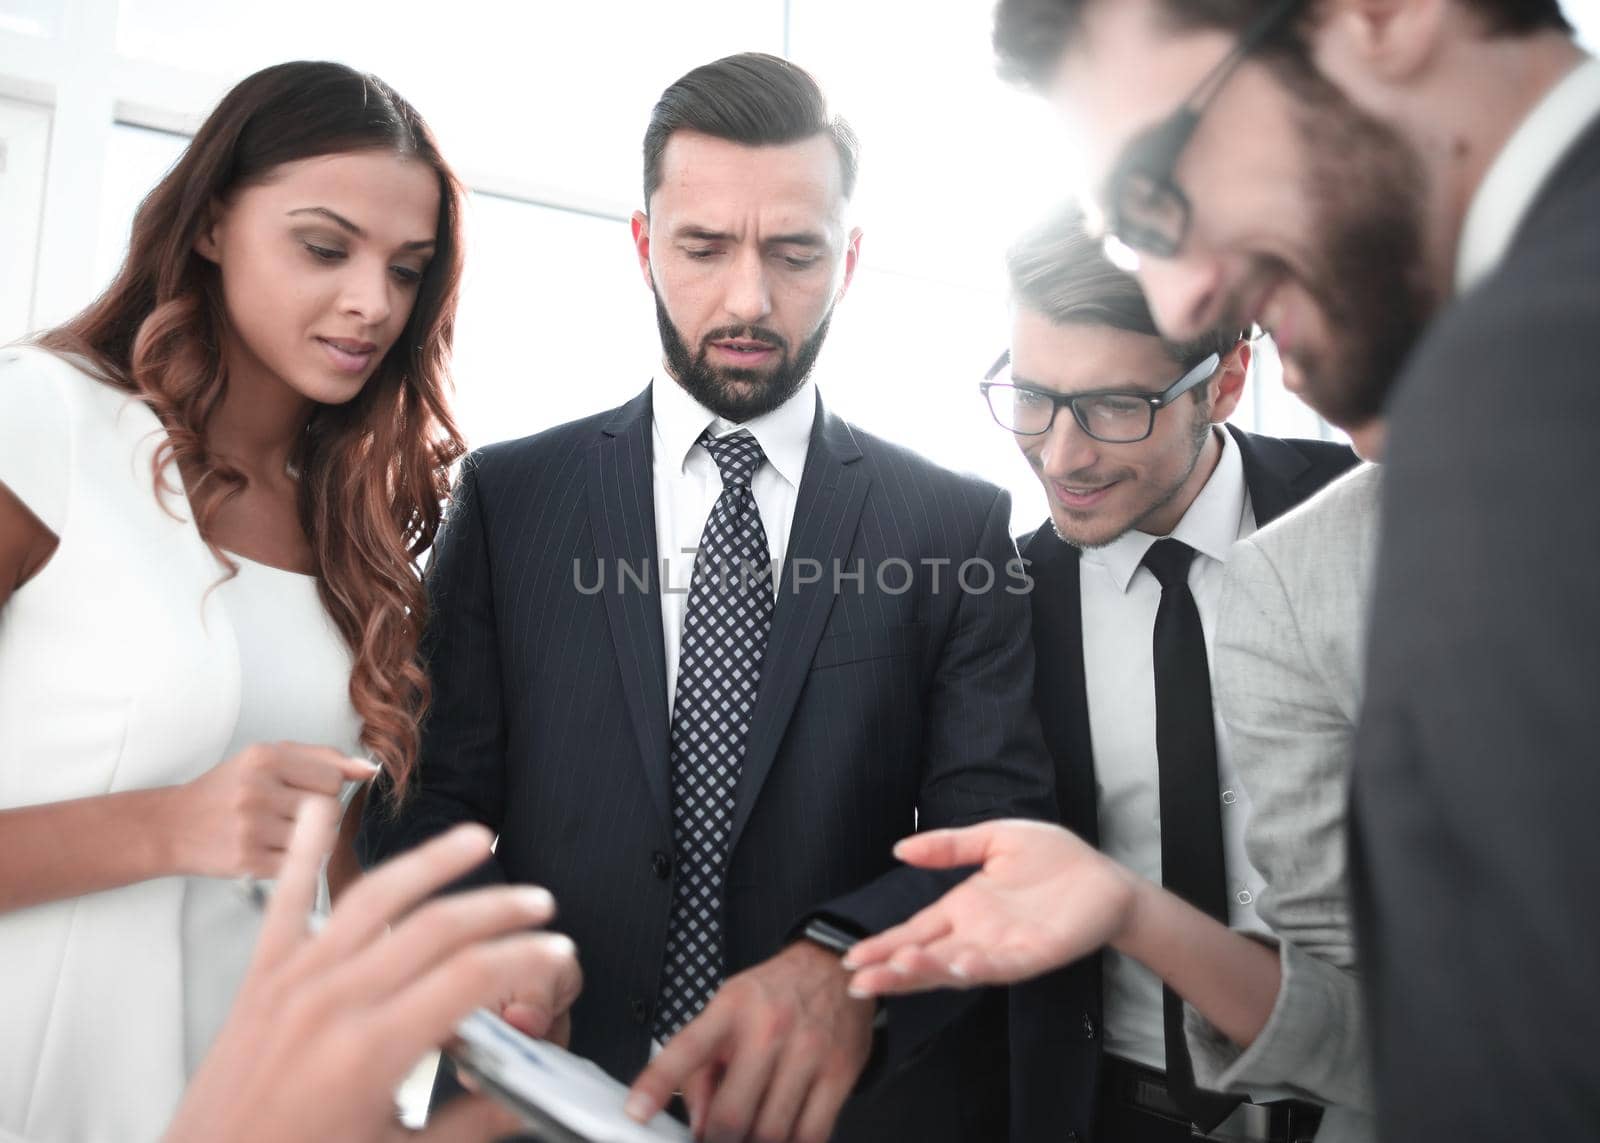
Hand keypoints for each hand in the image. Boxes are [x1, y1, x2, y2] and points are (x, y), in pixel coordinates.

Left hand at [165, 798, 582, 1142]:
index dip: (525, 958)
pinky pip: (285, 900)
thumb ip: (467, 1126)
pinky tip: (318, 807)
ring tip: (474, 838)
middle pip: (436, 929)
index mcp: (372, 1051)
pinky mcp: (259, 979)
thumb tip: (522, 1098)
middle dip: (499, 908)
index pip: (472, 978)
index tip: (556, 952)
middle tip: (539, 902)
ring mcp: (293, 982)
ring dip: (430, 861)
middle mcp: (334, 1003)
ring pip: (374, 898)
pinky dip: (301, 849)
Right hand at [169, 742, 378, 878]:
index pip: (333, 778)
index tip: (304, 791)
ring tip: (282, 833)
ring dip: (311, 841)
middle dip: (321, 816)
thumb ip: (323, 758)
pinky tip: (272, 851)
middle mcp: (257, 789)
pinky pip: (300, 864)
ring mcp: (251, 827)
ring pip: (321, 839)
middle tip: (291, 815)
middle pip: (330, 809)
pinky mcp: (247, 861)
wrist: (173, 825)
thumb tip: (370, 769)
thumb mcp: (269, 759)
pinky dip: (294, 861)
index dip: (326, 788)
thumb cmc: (228, 790)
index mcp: (265, 758)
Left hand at [626, 941, 874, 1142]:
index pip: (686, 1051)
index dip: (655, 1086)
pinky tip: (781, 1135)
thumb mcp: (727, 1009)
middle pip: (732, 1114)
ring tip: (746, 1134)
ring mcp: (808, 1053)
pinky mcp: (840, 1074)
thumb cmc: (774, 993)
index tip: (636, 1113)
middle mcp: (769, 1029)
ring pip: (770, 1132)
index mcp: (731, 1009)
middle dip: (717, 1140)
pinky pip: (811, 1134)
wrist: (833, 967)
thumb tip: (697, 1123)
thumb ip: (701, 1065)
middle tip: (714, 1137)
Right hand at [842, 819, 1138, 994]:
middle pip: (925, 958)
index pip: (913, 932)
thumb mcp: (993, 840)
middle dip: (893, 970)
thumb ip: (949, 846)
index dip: (883, 945)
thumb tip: (899, 848)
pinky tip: (959, 965)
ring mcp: (1003, 949)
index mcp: (962, 910)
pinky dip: (980, 968)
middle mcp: (975, 936)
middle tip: (859, 982)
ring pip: (956, 968)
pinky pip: (1003, 966)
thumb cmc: (1053, 860)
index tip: (850, 958)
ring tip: (899, 969)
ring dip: (928, 972)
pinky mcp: (1035, 954)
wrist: (1106, 879)